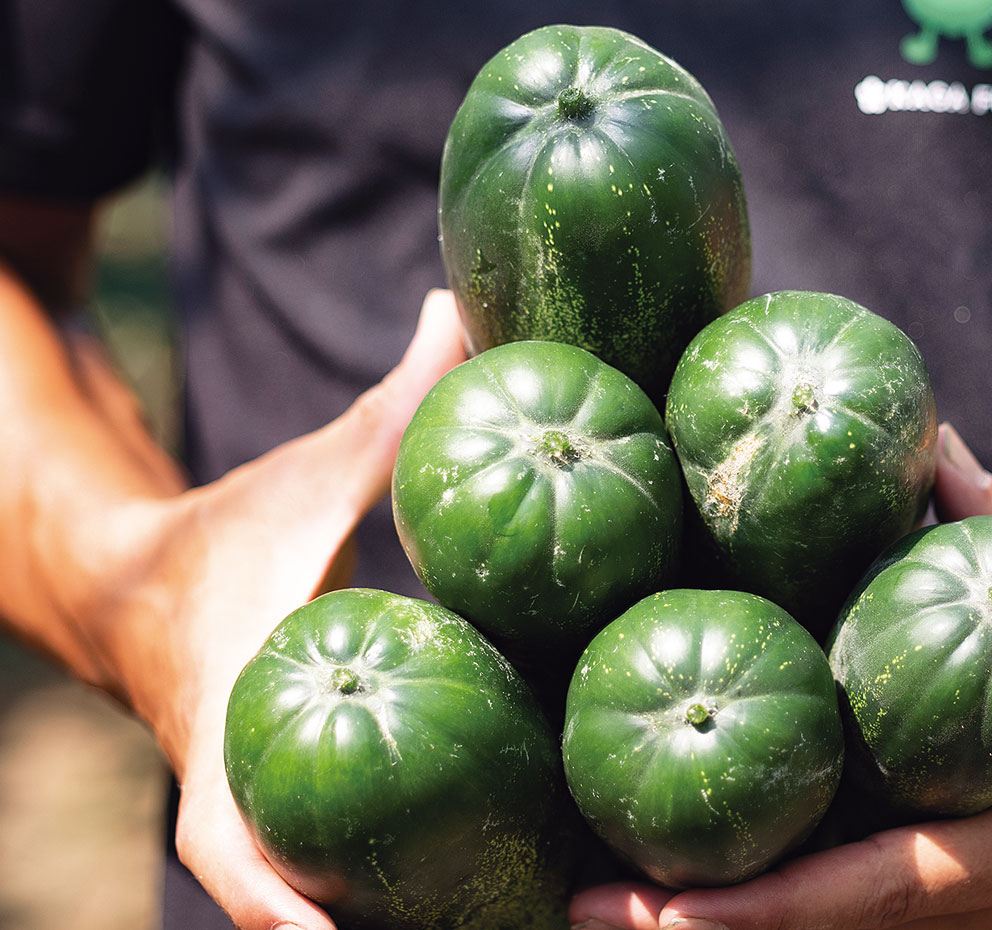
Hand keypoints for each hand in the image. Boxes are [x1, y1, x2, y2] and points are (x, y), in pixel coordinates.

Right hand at [97, 290, 465, 929]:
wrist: (140, 592)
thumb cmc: (231, 536)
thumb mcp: (315, 476)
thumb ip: (397, 405)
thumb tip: (462, 302)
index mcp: (235, 748)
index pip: (253, 871)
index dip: (307, 918)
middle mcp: (245, 817)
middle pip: (310, 924)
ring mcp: (269, 834)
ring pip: (337, 919)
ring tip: (544, 929)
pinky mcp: (296, 825)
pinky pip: (351, 886)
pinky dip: (407, 905)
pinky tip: (509, 898)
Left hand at [571, 423, 991, 929]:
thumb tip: (923, 439)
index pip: (866, 893)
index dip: (758, 909)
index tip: (655, 908)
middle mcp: (978, 910)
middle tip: (580, 904)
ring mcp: (971, 927)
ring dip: (716, 927)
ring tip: (604, 898)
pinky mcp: (966, 917)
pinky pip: (858, 919)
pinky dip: (774, 911)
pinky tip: (694, 880)